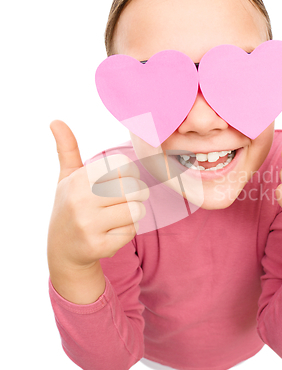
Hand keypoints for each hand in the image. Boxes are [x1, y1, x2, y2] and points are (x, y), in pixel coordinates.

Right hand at [47, 120, 148, 268]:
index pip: (123, 165)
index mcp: (78, 179)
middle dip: (137, 193)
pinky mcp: (98, 246)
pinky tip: (112, 232)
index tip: (122, 181)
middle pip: (133, 187)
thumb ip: (67, 149)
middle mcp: (80, 200)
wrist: (63, 249)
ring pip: (136, 210)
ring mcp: (88, 225)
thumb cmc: (70, 206)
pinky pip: (131, 231)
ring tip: (120, 215)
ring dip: (134, 213)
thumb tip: (55, 120)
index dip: (130, 172)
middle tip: (127, 199)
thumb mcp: (66, 178)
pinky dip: (127, 231)